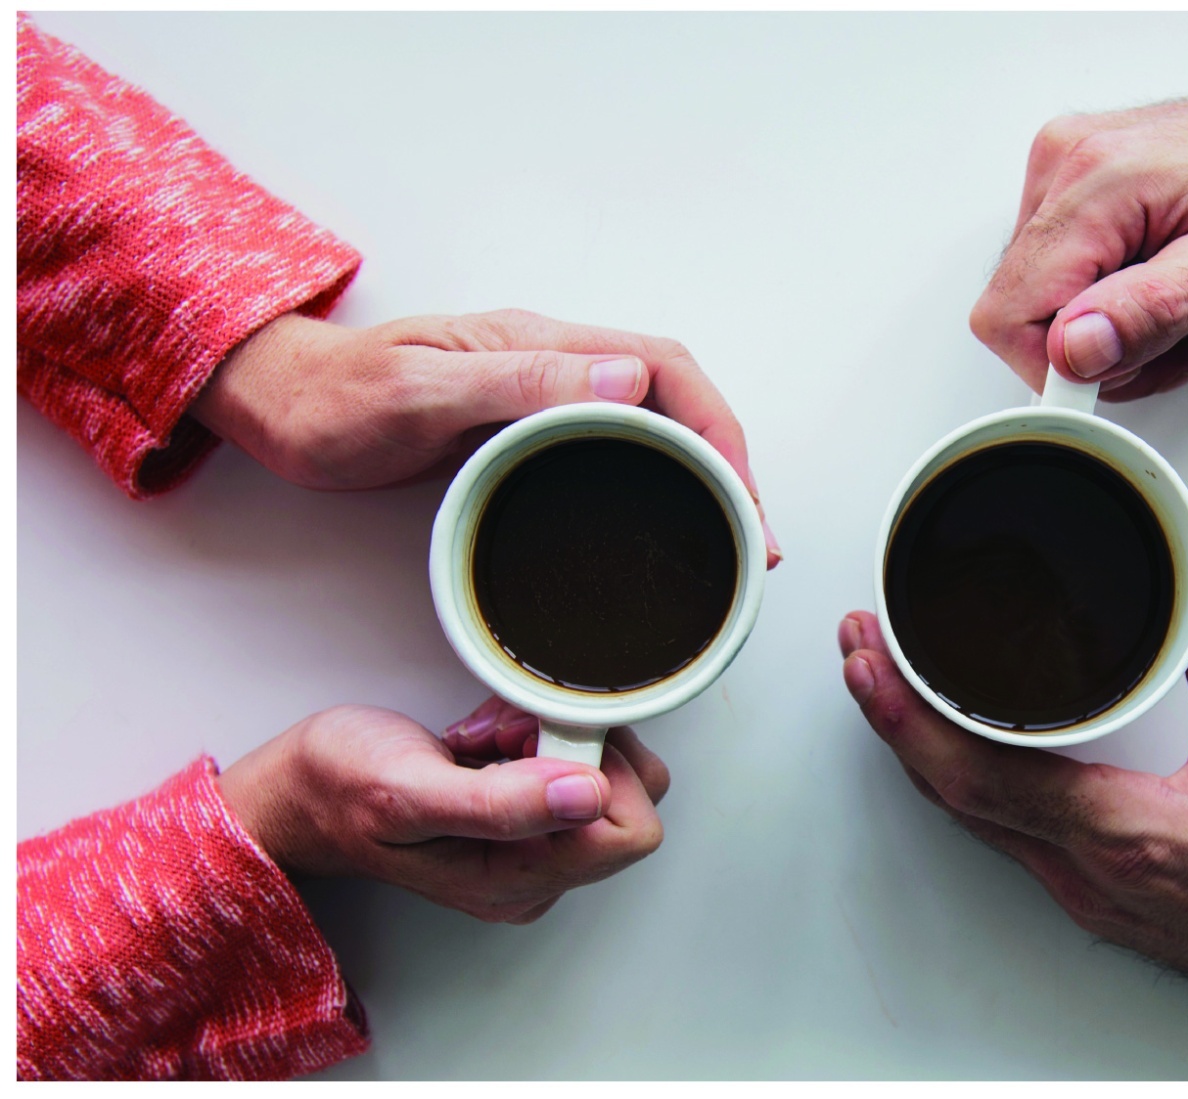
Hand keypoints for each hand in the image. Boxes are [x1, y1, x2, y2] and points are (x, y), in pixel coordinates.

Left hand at [192, 308, 780, 567]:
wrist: (281, 406)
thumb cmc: (334, 399)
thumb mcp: (420, 391)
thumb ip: (518, 380)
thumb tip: (627, 377)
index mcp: (541, 345)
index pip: (666, 369)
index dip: (717, 429)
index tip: (742, 495)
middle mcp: (552, 365)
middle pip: (676, 399)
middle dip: (729, 461)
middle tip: (753, 535)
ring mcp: (540, 399)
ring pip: (652, 426)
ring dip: (700, 474)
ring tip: (728, 536)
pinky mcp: (523, 433)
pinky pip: (613, 451)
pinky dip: (656, 484)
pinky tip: (660, 521)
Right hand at [217, 696, 669, 924]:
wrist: (298, 792)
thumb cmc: (339, 790)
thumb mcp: (409, 792)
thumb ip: (502, 803)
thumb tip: (588, 794)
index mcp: (521, 880)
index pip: (630, 827)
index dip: (595, 769)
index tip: (532, 744)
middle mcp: (539, 873)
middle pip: (629, 795)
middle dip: (573, 745)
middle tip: (504, 736)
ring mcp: (535, 846)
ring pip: (604, 770)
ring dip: (550, 733)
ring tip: (486, 738)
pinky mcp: (528, 815)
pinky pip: (573, 762)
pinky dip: (536, 734)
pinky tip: (486, 740)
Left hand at [837, 539, 1187, 1078]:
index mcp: (1124, 831)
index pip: (979, 773)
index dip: (906, 715)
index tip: (867, 660)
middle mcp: (1088, 874)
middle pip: (952, 796)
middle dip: (891, 718)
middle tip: (858, 652)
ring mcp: (1087, 895)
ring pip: (973, 819)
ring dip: (923, 750)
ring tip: (891, 686)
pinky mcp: (1098, 901)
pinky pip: (1007, 836)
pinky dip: (968, 783)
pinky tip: (964, 747)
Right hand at [970, 21, 1187, 401]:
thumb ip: (1148, 314)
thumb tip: (1073, 349)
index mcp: (1099, 181)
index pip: (1008, 314)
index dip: (1058, 368)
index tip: (1119, 372)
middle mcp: (1069, 162)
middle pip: (1019, 308)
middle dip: (1092, 351)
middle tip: (1169, 343)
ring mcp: (1069, 165)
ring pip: (1039, 296)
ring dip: (1105, 327)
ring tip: (1177, 312)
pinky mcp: (1079, 177)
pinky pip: (1059, 267)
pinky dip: (1107, 295)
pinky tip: (1160, 286)